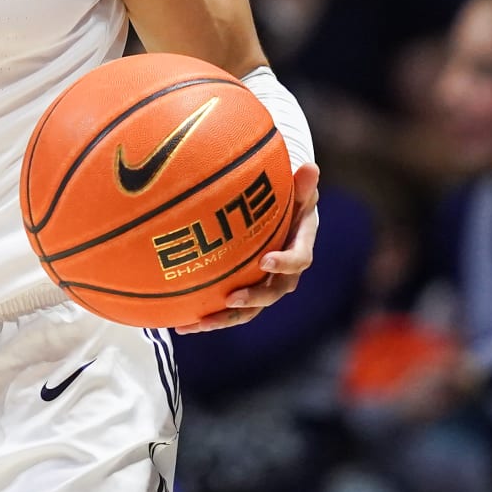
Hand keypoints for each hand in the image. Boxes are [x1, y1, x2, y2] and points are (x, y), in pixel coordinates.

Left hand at [176, 162, 320, 333]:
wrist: (283, 219)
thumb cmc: (289, 200)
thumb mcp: (298, 190)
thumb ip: (302, 184)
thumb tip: (311, 167)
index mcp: (299, 248)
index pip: (298, 260)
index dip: (284, 263)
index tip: (266, 261)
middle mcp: (283, 274)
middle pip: (271, 293)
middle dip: (252, 298)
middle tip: (231, 299)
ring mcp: (264, 287)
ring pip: (247, 310)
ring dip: (223, 318)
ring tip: (197, 324)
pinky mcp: (244, 293)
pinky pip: (227, 309)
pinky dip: (206, 317)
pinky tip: (179, 323)